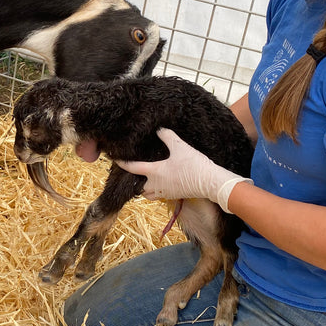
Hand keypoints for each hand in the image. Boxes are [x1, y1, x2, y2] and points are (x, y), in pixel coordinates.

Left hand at [117, 128, 250, 212]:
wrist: (210, 182)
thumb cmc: (194, 165)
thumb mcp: (180, 147)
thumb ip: (167, 136)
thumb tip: (159, 129)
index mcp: (155, 172)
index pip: (133, 168)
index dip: (123, 163)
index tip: (115, 160)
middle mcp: (156, 185)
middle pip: (138, 187)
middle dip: (135, 181)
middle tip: (134, 172)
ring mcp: (165, 192)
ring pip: (148, 194)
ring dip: (145, 188)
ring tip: (147, 179)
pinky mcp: (174, 195)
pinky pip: (159, 195)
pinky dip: (156, 190)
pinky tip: (163, 182)